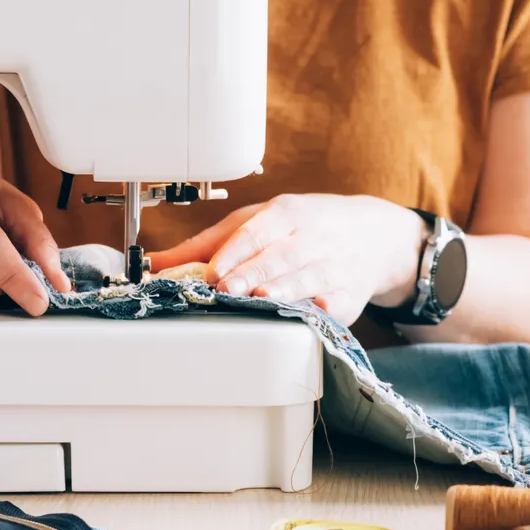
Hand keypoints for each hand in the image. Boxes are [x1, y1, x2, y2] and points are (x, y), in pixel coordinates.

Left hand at [149, 194, 426, 324]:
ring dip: (286, 289)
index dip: (233, 252)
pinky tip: (309, 315)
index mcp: (287, 214)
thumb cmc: (305, 228)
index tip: (211, 271)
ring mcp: (333, 267)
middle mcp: (312, 238)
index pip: (257, 231)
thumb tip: (156, 262)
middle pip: (281, 255)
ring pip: (309, 277)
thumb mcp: (260, 221)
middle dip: (254, 272)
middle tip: (227, 289)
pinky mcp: (350, 296)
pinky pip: (336, 303)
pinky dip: (322, 310)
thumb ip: (208, 243)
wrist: (373, 235)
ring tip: (263, 300)